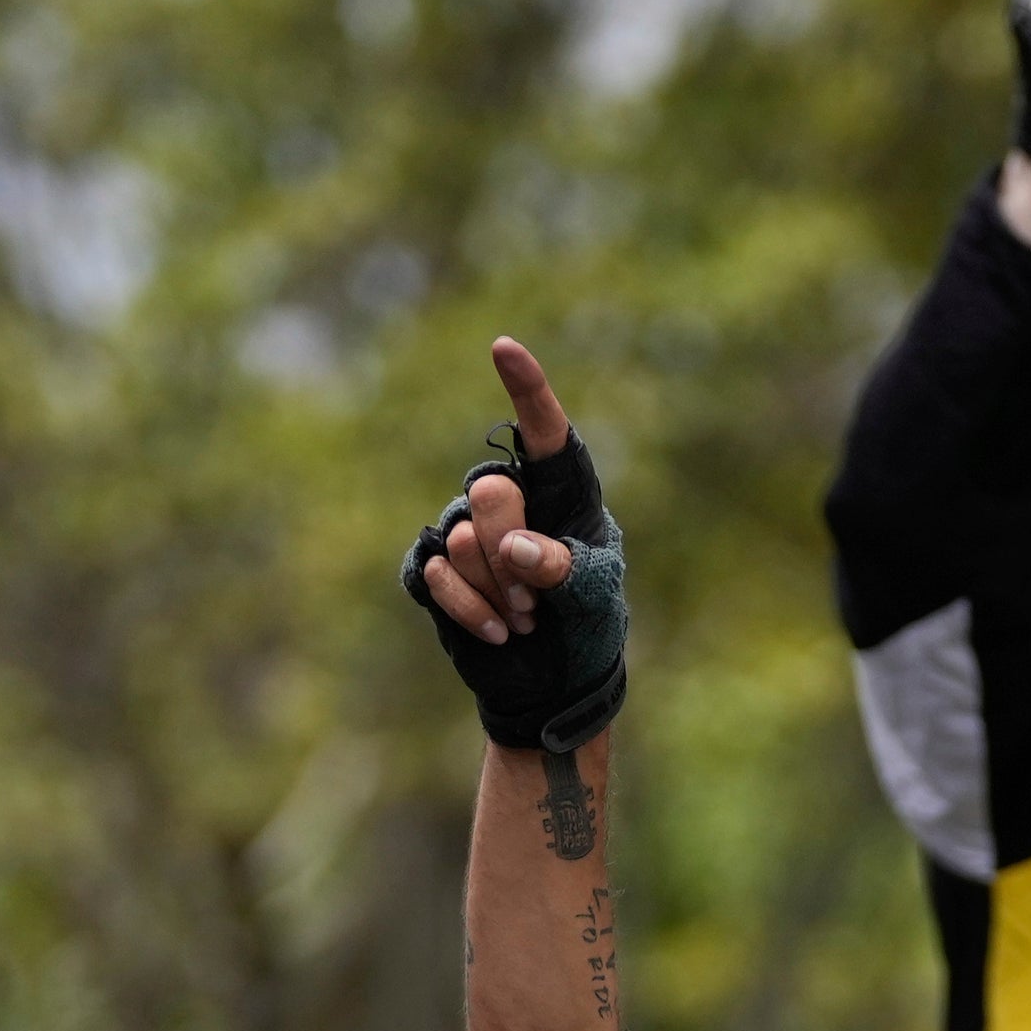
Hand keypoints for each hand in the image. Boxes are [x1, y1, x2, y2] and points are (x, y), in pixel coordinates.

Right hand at [403, 338, 627, 751]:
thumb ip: (564, 566)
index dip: (525, 388)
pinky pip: (438, 573)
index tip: (504, 349)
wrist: (553, 682)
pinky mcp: (435, 567)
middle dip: (514, 551)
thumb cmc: (586, 623)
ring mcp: (464, 530)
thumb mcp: (595, 595)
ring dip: (499, 593)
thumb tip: (511, 547)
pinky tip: (498, 634)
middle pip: (491, 492)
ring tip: (525, 619)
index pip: (542, 430)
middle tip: (538, 597)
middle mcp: (507, 499)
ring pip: (465, 540)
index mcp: (559, 490)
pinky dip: (471, 611)